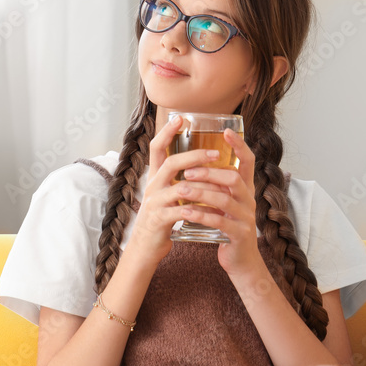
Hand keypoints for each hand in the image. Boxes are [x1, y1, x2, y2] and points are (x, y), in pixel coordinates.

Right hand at [124, 115, 230, 267]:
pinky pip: (179, 211)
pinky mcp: (158, 220)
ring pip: (178, 187)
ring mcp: (154, 202)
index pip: (156, 148)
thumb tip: (198, 166)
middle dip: (194, 156)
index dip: (166, 132)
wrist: (145, 246)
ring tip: (220, 184)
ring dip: (202, 184)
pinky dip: (196, 209)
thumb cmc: (161, 219)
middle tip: (215, 153)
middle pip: (171, 163)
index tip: (181, 118)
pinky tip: (210, 210)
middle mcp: (152, 186)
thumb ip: (178, 180)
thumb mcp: (166, 195)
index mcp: (155, 177)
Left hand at [175, 128, 263, 277]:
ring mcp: (246, 217)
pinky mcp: (239, 234)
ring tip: (180, 189)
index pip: (248, 161)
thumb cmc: (226, 226)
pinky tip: (185, 212)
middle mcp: (249, 200)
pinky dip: (202, 215)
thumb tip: (192, 164)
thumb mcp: (223, 203)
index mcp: (245, 189)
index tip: (225, 131)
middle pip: (233, 178)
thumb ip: (215, 185)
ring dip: (201, 192)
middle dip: (209, 172)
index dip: (240, 146)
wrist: (239, 259)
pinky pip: (220, 221)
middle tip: (187, 171)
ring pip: (225, 199)